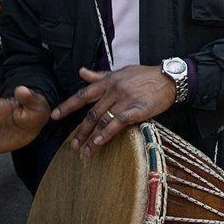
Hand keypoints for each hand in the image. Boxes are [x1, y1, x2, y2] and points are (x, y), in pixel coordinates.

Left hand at [52, 65, 175, 157]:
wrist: (169, 78)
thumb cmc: (144, 75)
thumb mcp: (121, 72)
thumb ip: (100, 75)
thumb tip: (81, 72)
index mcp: (108, 81)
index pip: (83, 94)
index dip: (68, 106)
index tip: (55, 116)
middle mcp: (114, 90)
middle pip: (92, 113)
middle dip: (80, 130)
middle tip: (72, 145)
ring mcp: (126, 100)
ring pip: (103, 120)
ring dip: (91, 137)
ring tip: (84, 151)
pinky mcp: (138, 110)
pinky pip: (119, 122)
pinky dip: (107, 133)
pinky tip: (99, 142)